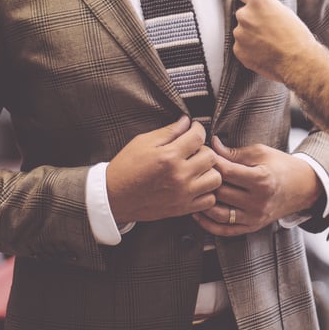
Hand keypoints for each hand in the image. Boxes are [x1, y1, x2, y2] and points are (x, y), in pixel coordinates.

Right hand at [106, 116, 220, 223]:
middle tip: (193, 150)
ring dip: (209, 171)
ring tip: (197, 168)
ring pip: (215, 178)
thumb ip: (168, 131)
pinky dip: (206, 192)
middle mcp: (179, 175)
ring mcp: (183, 194)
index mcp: (169, 156)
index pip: (198, 136)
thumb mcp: (143, 142)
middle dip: (203, 149)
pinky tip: (196, 185)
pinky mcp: (183, 208)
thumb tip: (186, 121)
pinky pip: (210, 200)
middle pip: (211, 157)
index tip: (194, 129)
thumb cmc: (125, 168)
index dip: (198, 128)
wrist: (113, 197)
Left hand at [192, 137, 321, 236]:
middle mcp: (258, 201)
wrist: (302, 187)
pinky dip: (209, 224)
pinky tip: (199, 214)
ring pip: (219, 213)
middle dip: (205, 181)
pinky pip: (225, 230)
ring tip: (195, 192)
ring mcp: (255, 216)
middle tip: (195, 172)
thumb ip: (235, 152)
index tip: (203, 155)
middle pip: (221, 192)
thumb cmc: (281, 167)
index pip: (227, 172)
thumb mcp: (261, 153)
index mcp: (262, 179)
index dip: (212, 162)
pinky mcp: (252, 226)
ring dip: (203, 203)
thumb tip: (213, 146)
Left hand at [232, 0, 321, 81]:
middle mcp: (245, 15)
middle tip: (267, 28)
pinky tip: (263, 51)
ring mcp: (240, 34)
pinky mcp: (238, 50)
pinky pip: (240, 46)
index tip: (250, 1)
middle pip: (243, 13)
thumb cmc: (297, 38)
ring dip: (250, 35)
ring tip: (267, 42)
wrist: (298, 62)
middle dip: (252, 19)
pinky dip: (249, 49)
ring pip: (241, 31)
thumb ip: (269, 2)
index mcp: (258, 1)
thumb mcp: (286, 12)